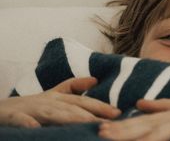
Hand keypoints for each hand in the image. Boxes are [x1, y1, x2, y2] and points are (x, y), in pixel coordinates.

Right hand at [0, 77, 120, 127]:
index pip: (84, 102)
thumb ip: (73, 87)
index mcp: (59, 97)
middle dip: (92, 114)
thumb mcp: (53, 94)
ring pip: (53, 113)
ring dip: (70, 119)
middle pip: (73, 107)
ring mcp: (31, 108)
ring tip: (87, 124)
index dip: (101, 107)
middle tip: (109, 122)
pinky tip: (37, 129)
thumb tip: (95, 79)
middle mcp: (48, 101)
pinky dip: (29, 124)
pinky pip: (22, 121)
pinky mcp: (13, 116)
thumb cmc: (31, 104)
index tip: (119, 113)